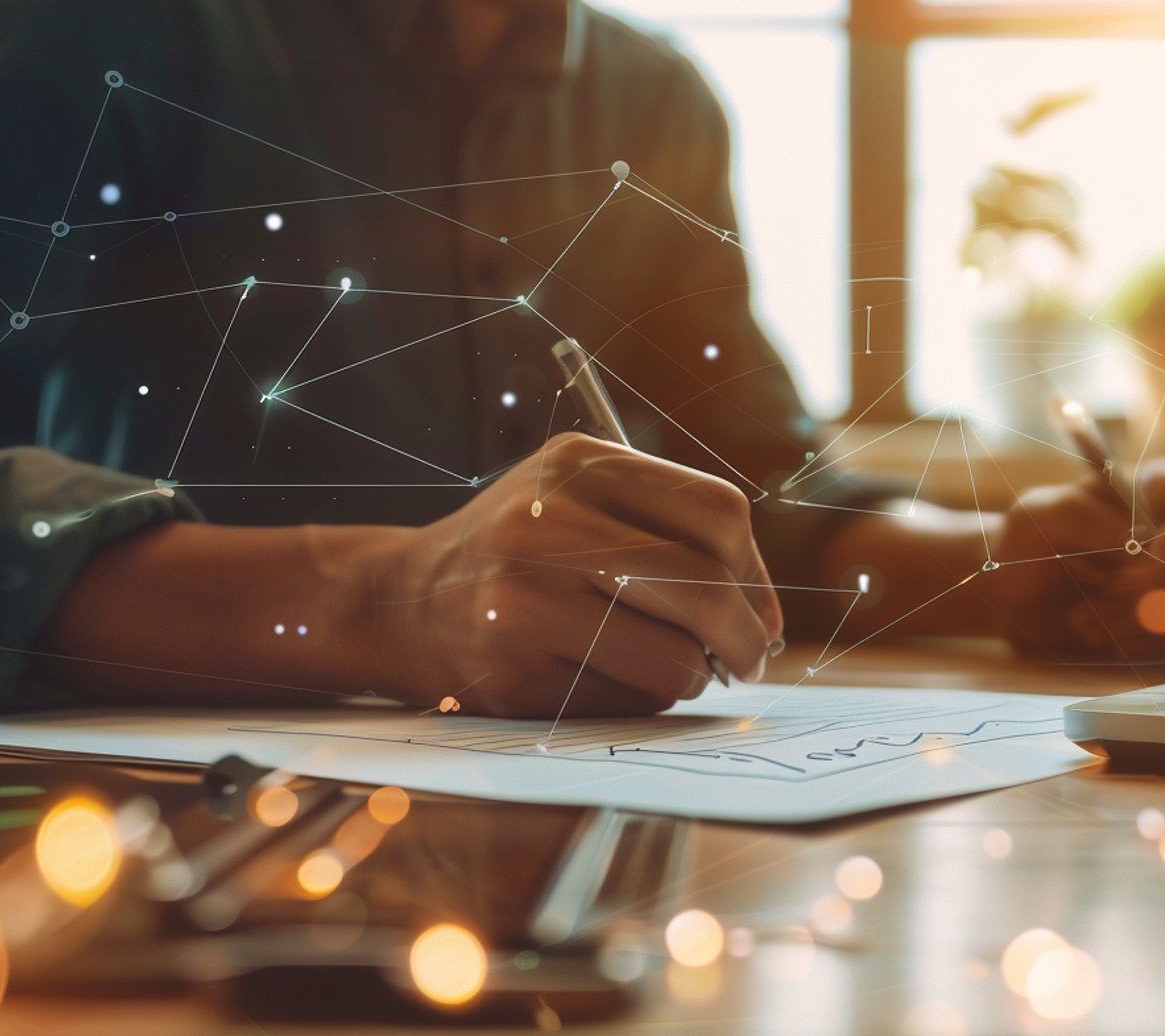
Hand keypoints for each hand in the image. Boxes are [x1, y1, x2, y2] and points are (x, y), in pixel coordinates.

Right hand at [352, 432, 781, 716]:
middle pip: (706, 586)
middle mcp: (549, 518)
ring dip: (691, 678)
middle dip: (745, 639)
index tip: (762, 612)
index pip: (718, 513)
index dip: (759, 573)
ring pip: (674, 657)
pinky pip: (626, 699)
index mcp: (580, 463)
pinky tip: (607, 681)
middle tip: (749, 662)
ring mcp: (527, 593)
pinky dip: (640, 702)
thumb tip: (767, 616)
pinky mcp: (514, 664)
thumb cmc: (518, 554)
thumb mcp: (579, 501)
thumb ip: (670, 533)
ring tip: (670, 670)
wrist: (398, 600)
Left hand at [979, 457, 1164, 661]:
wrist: (1020, 599)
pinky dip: (1161, 645)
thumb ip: (1080, 513)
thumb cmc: (1031, 541)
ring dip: (1160, 616)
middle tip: (1112, 593)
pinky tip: (1112, 644)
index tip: (1153, 549)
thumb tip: (1134, 544)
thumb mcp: (1038, 514)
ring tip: (1091, 625)